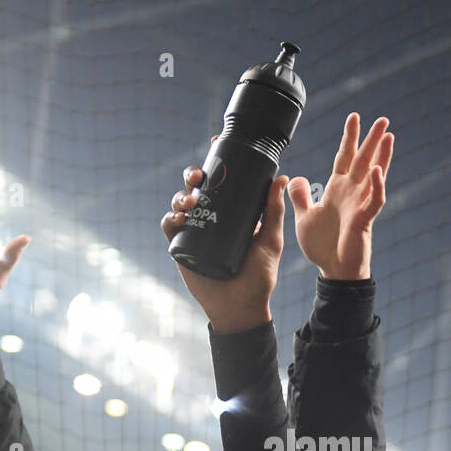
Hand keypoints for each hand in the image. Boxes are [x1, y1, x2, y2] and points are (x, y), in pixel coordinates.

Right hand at [162, 168, 286, 333]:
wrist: (241, 307)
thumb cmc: (259, 276)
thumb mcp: (270, 240)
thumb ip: (274, 212)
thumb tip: (281, 177)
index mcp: (231, 212)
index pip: (222, 180)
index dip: (216, 161)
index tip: (216, 143)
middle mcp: (211, 217)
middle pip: (197, 187)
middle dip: (194, 174)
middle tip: (199, 175)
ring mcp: (194, 231)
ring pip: (180, 203)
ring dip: (181, 195)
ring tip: (192, 200)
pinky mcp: (181, 247)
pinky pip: (169, 226)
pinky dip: (170, 218)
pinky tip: (179, 217)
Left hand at [288, 112, 392, 279]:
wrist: (332, 271)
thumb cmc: (322, 246)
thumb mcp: (305, 217)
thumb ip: (300, 197)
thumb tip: (296, 177)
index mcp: (338, 190)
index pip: (345, 157)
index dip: (349, 138)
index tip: (354, 117)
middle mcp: (351, 194)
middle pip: (363, 160)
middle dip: (372, 139)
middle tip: (382, 119)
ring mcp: (360, 206)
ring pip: (374, 176)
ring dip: (382, 157)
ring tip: (389, 136)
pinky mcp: (364, 221)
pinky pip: (374, 201)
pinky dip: (376, 186)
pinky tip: (378, 172)